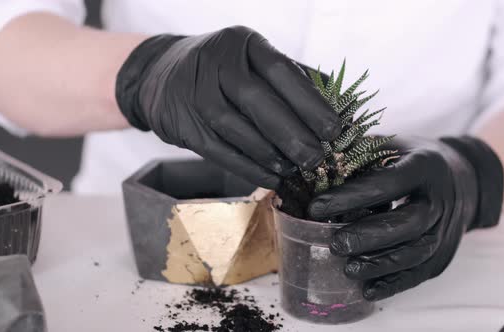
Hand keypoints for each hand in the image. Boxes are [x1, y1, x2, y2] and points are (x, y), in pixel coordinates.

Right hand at [115, 26, 340, 188]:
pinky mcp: (183, 124)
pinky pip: (219, 150)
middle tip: (317, 157)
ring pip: (235, 128)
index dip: (310, 103)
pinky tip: (270, 176)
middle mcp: (217, 64)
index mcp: (243, 43)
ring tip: (296, 169)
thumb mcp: (254, 60)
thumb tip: (342, 105)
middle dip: (292, 133)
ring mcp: (196, 94)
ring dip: (270, 153)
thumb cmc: (223, 69)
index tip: (334, 129)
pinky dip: (247, 167)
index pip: (281, 71)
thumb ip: (294, 78)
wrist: (161, 74)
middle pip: (257, 100)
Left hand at [307, 136, 503, 300]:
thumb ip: (359, 155)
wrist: (462, 178)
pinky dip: (394, 284)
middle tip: (335, 244)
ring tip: (348, 268)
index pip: (386, 184)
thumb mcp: (391, 146)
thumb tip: (316, 166)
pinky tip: (368, 290)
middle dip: (369, 236)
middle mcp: (440, 199)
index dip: (350, 197)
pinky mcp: (444, 254)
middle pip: (408, 223)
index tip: (316, 207)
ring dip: (380, 265)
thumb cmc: (413, 160)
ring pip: (415, 253)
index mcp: (424, 166)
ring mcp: (446, 229)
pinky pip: (419, 273)